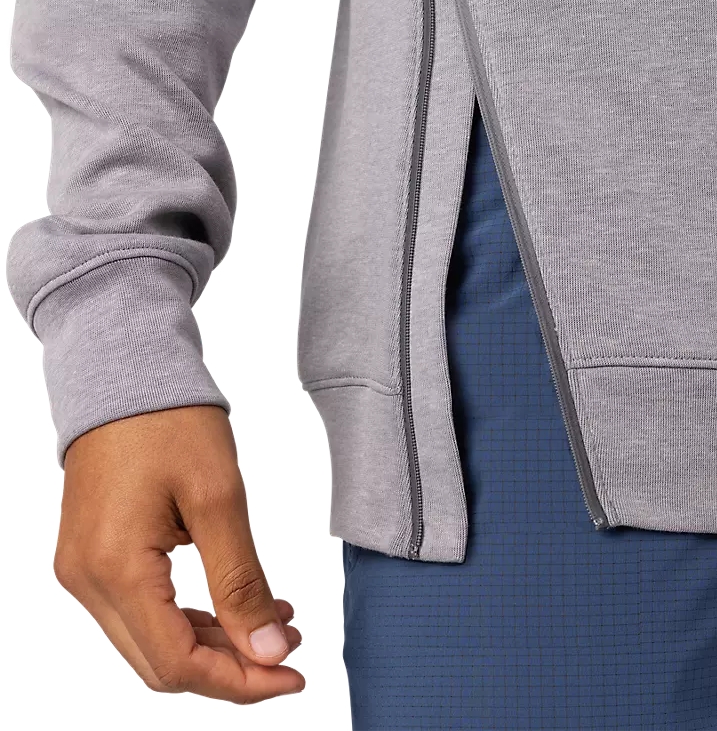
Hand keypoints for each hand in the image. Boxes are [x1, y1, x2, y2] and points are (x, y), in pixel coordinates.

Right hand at [54, 405, 304, 703]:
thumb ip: (240, 582)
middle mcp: (87, 580)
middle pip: (161, 662)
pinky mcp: (95, 554)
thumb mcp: (218, 499)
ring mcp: (85, 569)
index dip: (240, 682)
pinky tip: (236, 601)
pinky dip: (191, 616)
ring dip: (215, 642)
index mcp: (114, 569)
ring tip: (276, 621)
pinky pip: (142, 608)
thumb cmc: (171, 421)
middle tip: (291, 647)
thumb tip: (269, 652)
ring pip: (152, 640)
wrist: (126, 372)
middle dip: (232, 666)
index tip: (293, 676)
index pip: (178, 663)